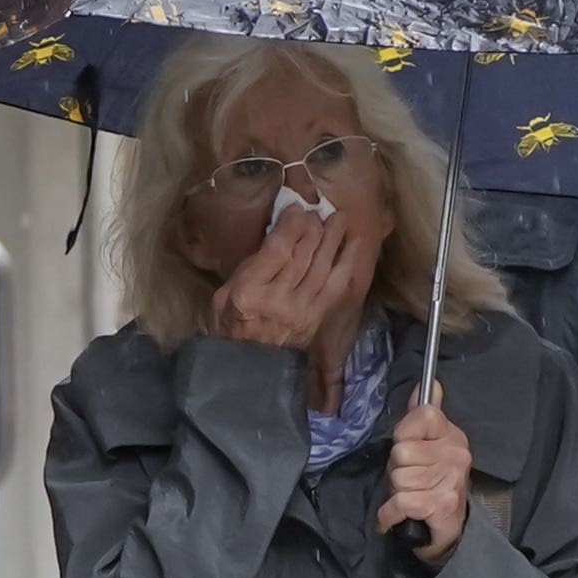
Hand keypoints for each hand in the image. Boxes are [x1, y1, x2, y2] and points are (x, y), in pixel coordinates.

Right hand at [209, 191, 379, 356]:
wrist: (248, 369)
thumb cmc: (230, 326)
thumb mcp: (223, 294)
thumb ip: (249, 266)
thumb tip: (277, 236)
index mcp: (249, 293)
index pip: (279, 249)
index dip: (292, 224)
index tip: (297, 208)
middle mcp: (279, 300)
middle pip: (304, 254)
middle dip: (314, 227)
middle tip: (318, 210)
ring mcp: (303, 311)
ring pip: (323, 265)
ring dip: (333, 238)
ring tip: (339, 218)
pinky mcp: (318, 318)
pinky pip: (337, 284)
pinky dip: (347, 261)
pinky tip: (354, 243)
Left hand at [377, 398, 470, 562]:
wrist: (447, 532)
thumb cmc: (431, 485)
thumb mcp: (427, 447)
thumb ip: (422, 416)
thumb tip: (429, 383)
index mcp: (452, 435)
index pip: (422, 415)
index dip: (404, 435)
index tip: (408, 450)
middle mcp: (457, 454)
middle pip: (401, 452)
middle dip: (395, 470)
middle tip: (407, 481)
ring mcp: (451, 479)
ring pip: (398, 478)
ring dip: (394, 493)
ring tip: (407, 498)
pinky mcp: (442, 504)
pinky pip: (400, 502)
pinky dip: (389, 514)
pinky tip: (394, 516)